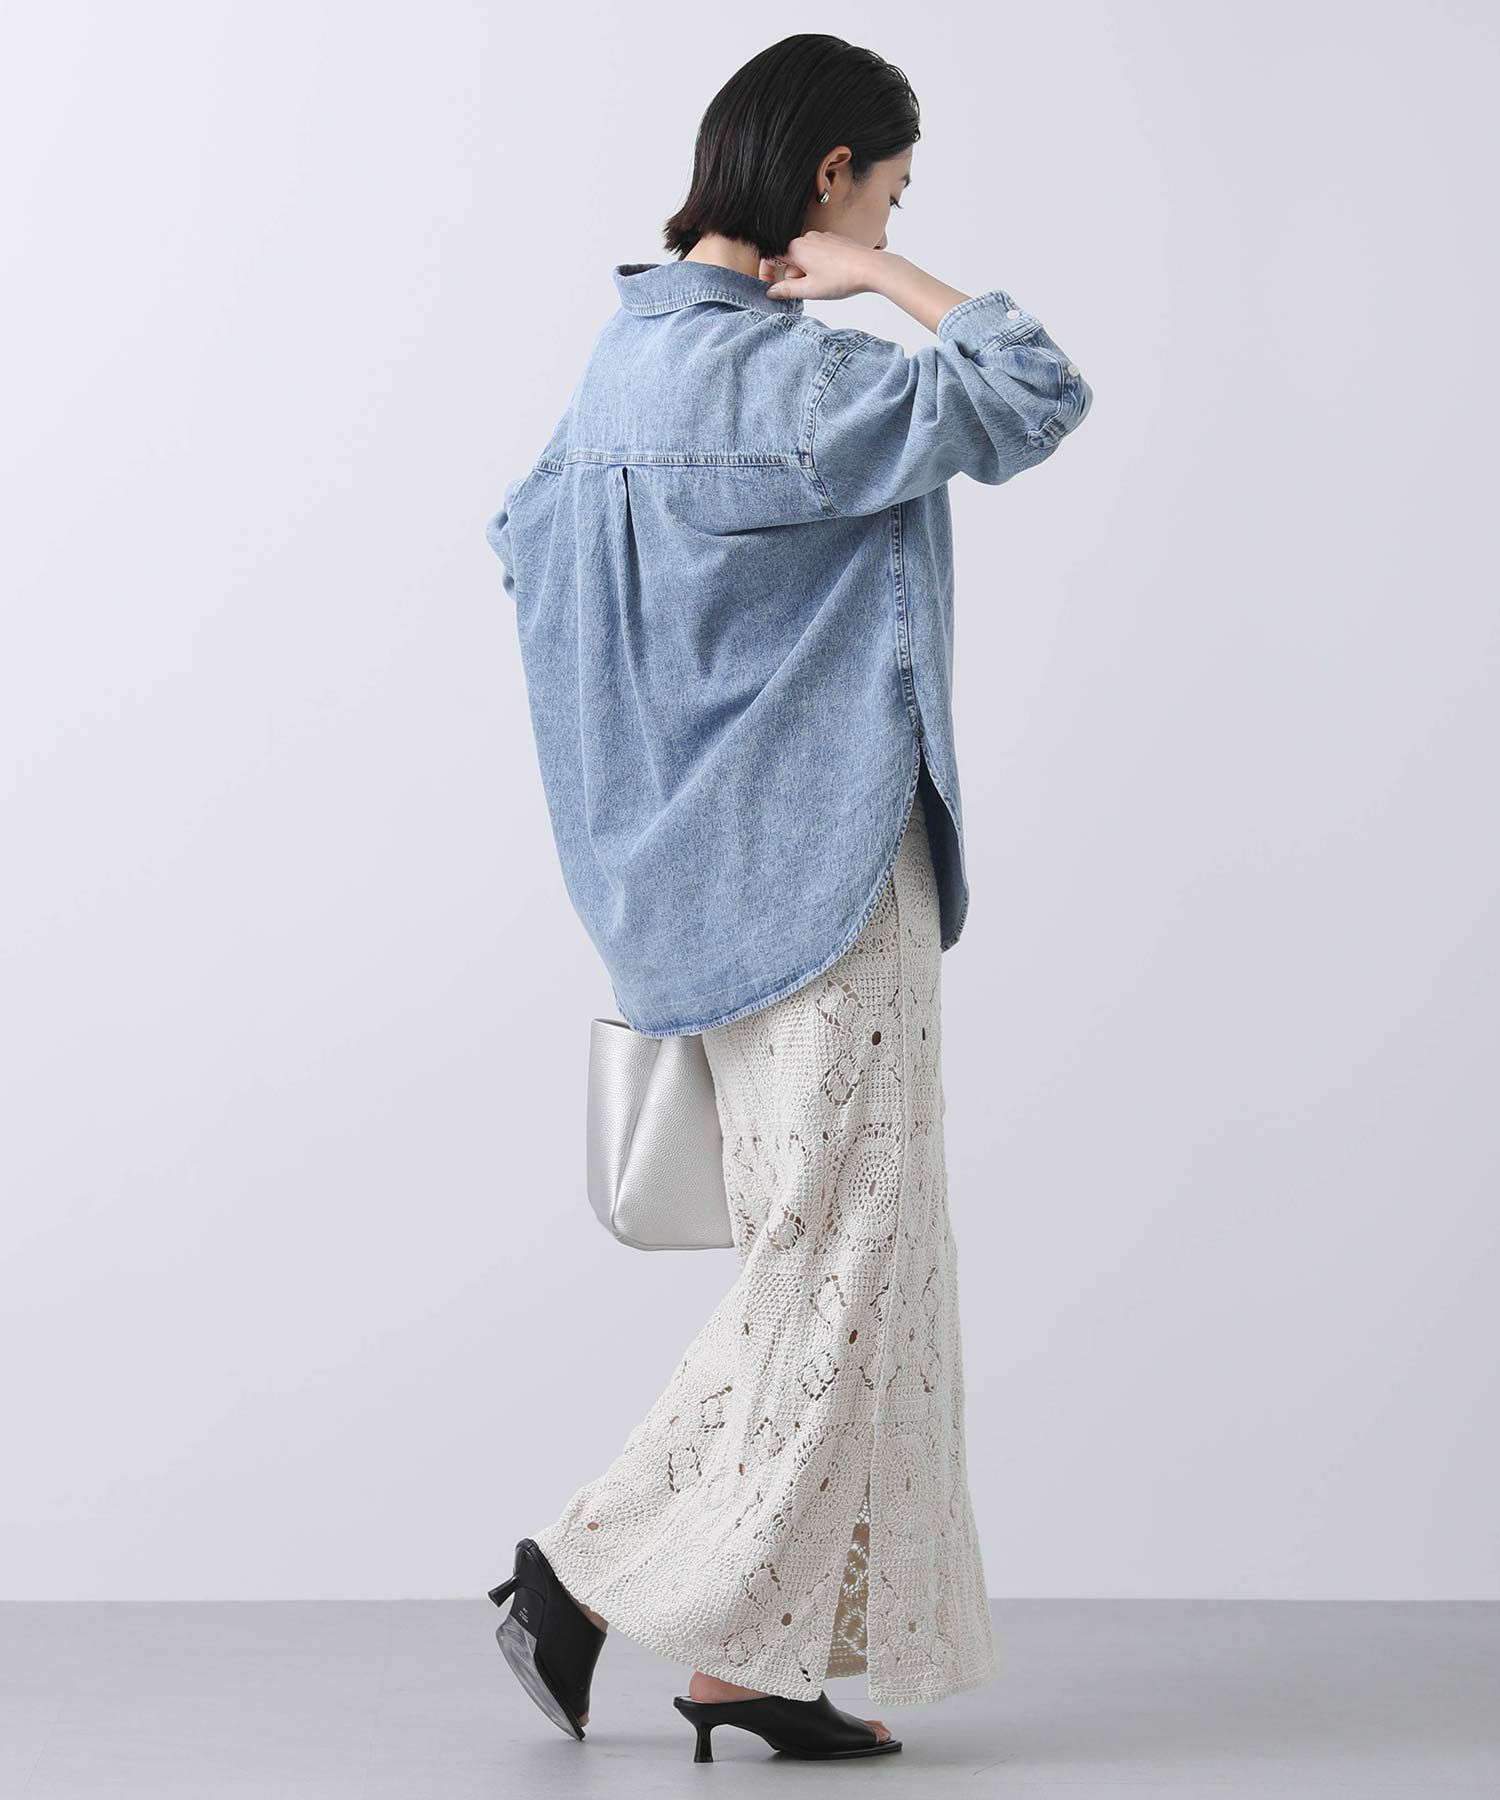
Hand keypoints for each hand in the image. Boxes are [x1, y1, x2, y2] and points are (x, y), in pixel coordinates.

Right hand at [761, 231, 892, 301]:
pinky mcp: (834, 241)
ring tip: (825, 284)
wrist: (870, 268)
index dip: (767, 273)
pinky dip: (820, 267)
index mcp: (796, 248)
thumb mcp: (809, 290)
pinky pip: (819, 255)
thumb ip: (786, 290)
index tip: (770, 288)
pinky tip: (833, 276)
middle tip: (809, 291)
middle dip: (794, 277)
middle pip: (790, 260)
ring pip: (805, 259)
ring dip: (808, 274)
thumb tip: (772, 291)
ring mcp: (822, 237)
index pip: (771, 257)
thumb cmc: (841, 278)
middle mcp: (807, 238)